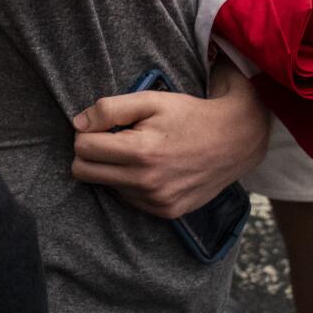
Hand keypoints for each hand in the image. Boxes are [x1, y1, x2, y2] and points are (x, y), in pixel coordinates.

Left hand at [69, 66, 269, 217]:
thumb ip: (108, 109)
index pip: (82, 149)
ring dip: (113, 169)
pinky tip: (152, 168)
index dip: (87, 132)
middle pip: (84, 173)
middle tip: (113, 138)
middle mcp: (147, 183)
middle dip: (91, 153)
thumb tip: (77, 123)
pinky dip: (131, 183)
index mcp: (140, 153)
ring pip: (105, 186)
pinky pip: (127, 199)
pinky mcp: (167, 212)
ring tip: (140, 152)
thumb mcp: (149, 100)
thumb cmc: (189, 115)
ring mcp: (157, 202)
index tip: (104, 126)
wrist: (235, 141)